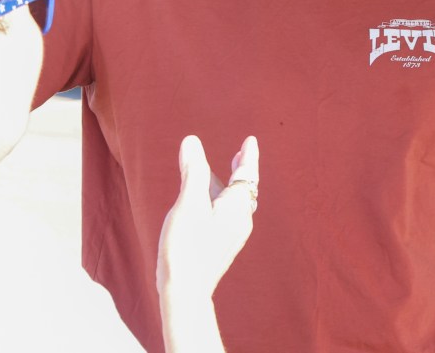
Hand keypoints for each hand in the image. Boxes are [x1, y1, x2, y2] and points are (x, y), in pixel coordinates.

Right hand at [156, 135, 258, 297]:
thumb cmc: (187, 246)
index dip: (248, 156)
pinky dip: (217, 201)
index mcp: (237, 207)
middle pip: (243, 189)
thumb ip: (193, 171)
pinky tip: (202, 204)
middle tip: (239, 154)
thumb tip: (192, 141)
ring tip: (212, 173)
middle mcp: (240, 221)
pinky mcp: (219, 247)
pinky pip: (223, 215)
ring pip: (231, 203)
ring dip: (224, 185)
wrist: (185, 294)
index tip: (250, 140)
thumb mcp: (189, 202)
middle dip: (240, 170)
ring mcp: (230, 236)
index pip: (246, 174)